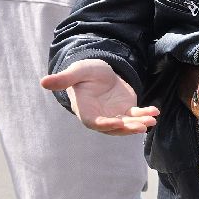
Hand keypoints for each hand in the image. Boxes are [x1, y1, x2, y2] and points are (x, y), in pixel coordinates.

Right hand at [40, 59, 158, 134]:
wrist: (100, 71)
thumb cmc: (85, 72)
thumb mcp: (76, 72)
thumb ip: (64, 79)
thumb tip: (43, 82)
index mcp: (85, 110)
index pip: (94, 122)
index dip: (105, 125)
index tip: (118, 123)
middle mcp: (100, 117)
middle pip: (114, 128)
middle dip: (128, 128)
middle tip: (142, 126)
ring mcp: (114, 115)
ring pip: (127, 124)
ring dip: (139, 124)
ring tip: (151, 120)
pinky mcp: (126, 110)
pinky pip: (137, 115)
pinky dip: (146, 114)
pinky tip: (155, 111)